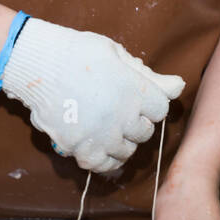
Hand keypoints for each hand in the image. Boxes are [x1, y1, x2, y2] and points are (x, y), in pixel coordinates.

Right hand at [0, 17, 183, 172]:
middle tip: (118, 114)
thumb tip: (179, 86)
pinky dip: (101, 160)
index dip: (149, 105)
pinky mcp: (80, 147)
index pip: (160, 110)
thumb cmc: (79, 53)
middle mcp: (122, 117)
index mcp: (135, 91)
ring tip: (107, 130)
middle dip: (136, 125)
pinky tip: (96, 148)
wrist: (40, 63)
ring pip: (125, 152)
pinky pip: (100, 166)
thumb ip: (149, 76)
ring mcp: (101, 135)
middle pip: (144, 134)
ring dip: (120, 144)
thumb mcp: (118, 55)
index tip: (135, 99)